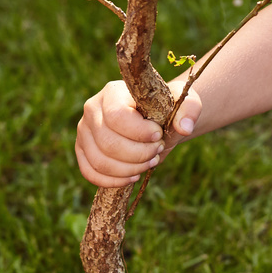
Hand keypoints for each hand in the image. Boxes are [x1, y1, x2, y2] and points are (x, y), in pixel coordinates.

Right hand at [75, 79, 201, 187]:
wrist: (155, 120)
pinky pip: (90, 172)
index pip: (117, 116)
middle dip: (139, 154)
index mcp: (112, 92)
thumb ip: (189, 109)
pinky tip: (133, 177)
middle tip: (157, 151)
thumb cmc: (167, 109)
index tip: (158, 135)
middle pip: (108, 142)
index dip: (139, 132)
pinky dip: (113, 181)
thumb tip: (185, 128)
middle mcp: (92, 108)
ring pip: (100, 161)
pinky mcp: (82, 150)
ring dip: (130, 169)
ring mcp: (84, 131)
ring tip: (150, 162)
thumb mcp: (183, 103)